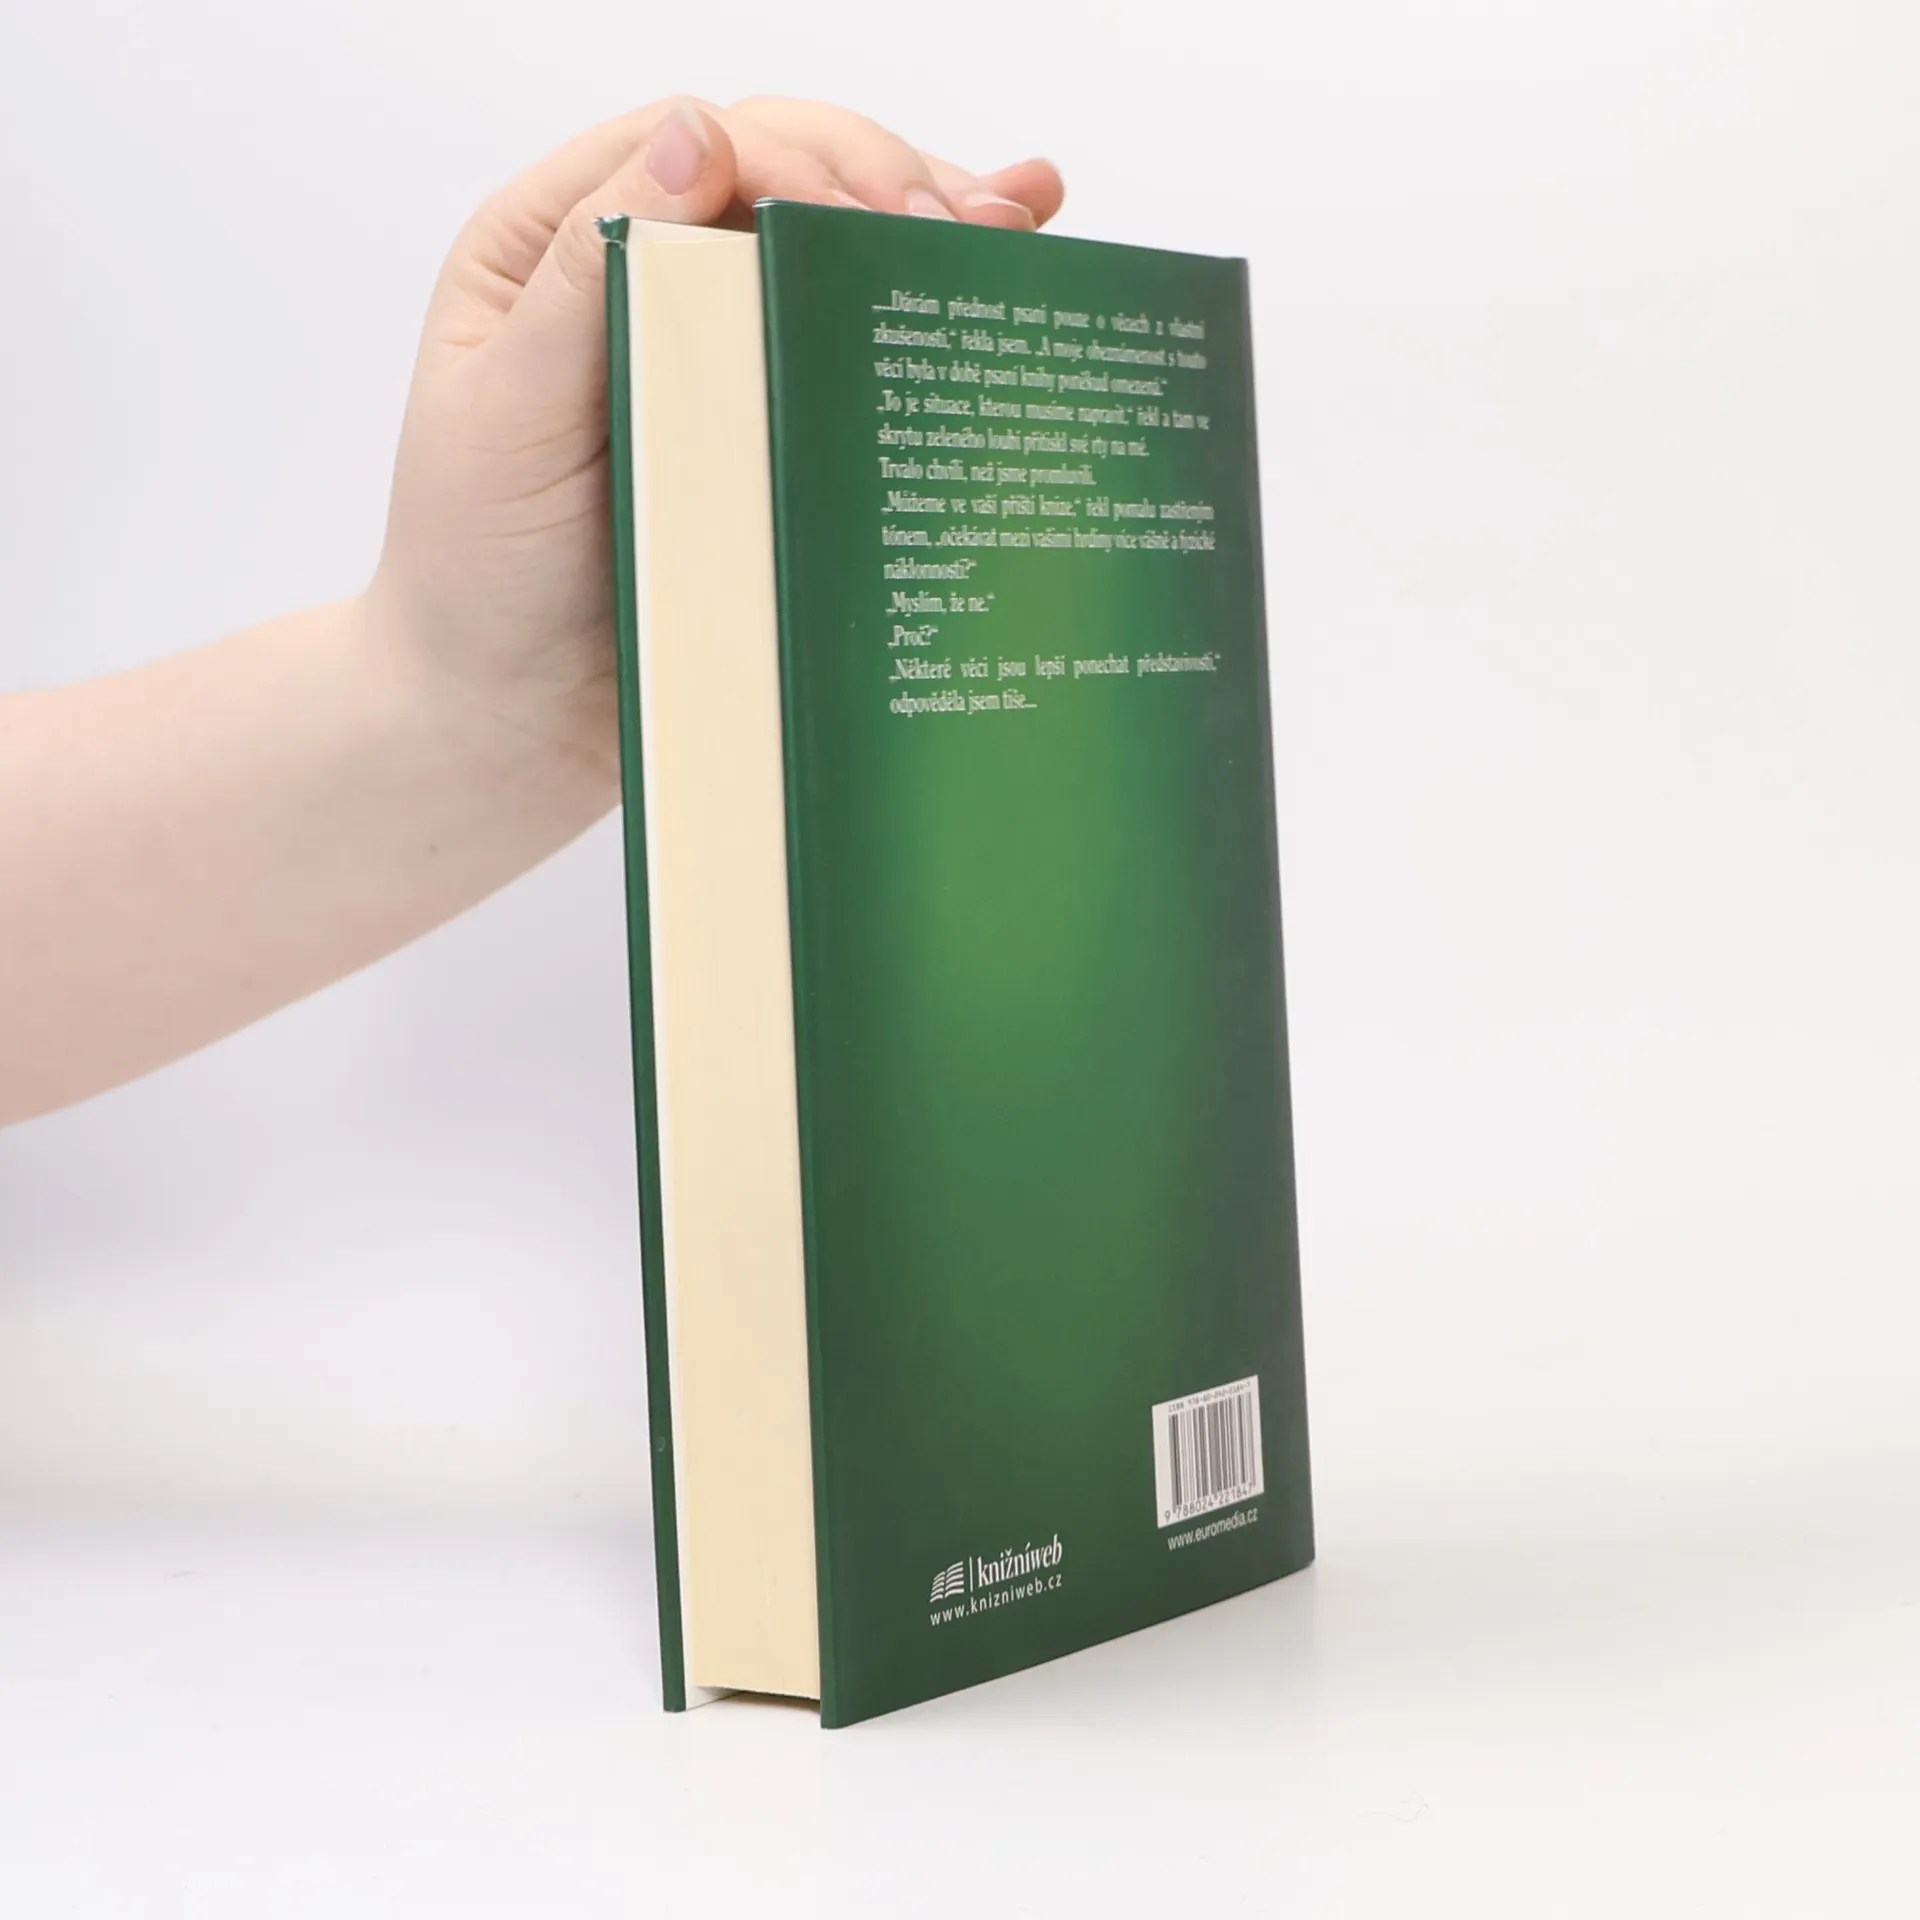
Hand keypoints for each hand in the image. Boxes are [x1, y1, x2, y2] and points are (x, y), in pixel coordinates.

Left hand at [370, 99, 1064, 801]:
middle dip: (887, 185)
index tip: (876, 214)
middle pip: (787, 181)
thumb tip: (694, 135)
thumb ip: (584, 277)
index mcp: (560, 248)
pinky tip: (1015, 256)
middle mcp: (646, 282)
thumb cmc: (475, 571)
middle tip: (971, 229)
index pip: (700, 149)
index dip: (802, 158)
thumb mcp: (504, 413)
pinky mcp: (770, 434)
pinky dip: (922, 306)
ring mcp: (718, 358)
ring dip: (931, 227)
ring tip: (1019, 225)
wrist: (506, 718)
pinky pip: (848, 353)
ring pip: (832, 255)